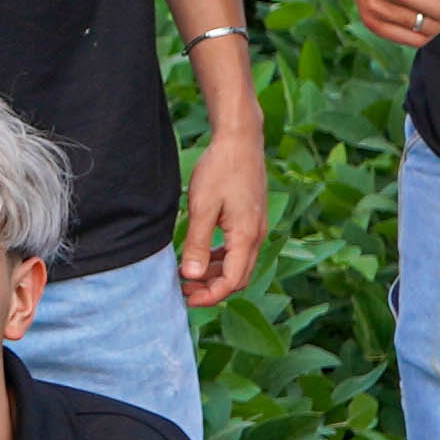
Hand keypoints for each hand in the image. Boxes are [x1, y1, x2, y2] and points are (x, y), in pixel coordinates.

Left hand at [173, 113, 267, 308]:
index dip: (210, 296)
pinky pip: (238, 250)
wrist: (240, 141)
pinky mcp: (251, 220)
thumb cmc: (220, 169)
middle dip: (211, 289)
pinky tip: (200, 256)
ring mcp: (256, 228)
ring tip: (187, 275)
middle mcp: (256, 236)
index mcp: (246, 236)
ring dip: (215, 275)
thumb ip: (197, 243)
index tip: (186, 298)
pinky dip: (220, 259)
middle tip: (183, 289)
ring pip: (238, 265)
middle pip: (238, 278)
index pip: (232, 281)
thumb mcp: (203, 207)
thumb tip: (191, 276)